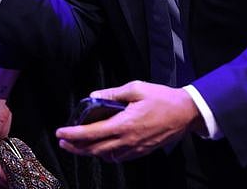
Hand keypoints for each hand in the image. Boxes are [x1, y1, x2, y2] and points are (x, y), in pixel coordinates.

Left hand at [55, 81, 202, 162]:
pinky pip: (119, 157)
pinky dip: (106, 155)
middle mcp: (128, 140)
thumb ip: (112, 93)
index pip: (91, 133)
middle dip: (76, 147)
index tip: (60, 133)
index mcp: (124, 124)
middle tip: (63, 143)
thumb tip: (93, 96)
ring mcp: (135, 148)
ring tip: (77, 146)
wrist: (186, 113)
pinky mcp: (142, 151)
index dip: (73, 134)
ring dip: (89, 152)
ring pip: (106, 156)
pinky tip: (101, 148)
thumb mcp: (136, 88)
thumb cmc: (162, 98)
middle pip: (95, 149)